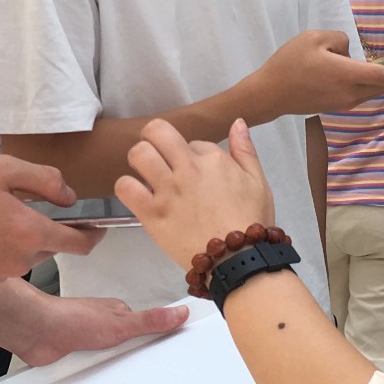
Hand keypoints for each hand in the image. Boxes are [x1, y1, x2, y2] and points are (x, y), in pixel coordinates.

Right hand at [0, 155, 102, 282]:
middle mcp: (20, 260)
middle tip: (25, 203)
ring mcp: (0, 273)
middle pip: (51, 247)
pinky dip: (1, 248)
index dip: (93, 235)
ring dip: (22, 238)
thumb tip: (69, 197)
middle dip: (47, 228)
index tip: (97, 227)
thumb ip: (46, 181)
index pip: (79, 244)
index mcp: (30, 232)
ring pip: (27, 255)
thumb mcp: (4, 168)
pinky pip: (4, 263)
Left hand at [17, 295, 189, 366]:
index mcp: (119, 316)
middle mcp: (105, 330)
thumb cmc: (72, 319)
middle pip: (130, 352)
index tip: (172, 357)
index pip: (146, 331)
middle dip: (134, 364)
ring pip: (111, 366)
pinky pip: (92, 375)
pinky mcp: (76, 361)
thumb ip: (150, 321)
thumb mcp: (120, 322)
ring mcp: (90, 347)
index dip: (158, 344)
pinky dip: (93, 380)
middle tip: (149, 381)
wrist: (35, 331)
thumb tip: (180, 312)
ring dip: (111, 373)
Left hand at [117, 118, 277, 272]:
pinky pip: (125, 187)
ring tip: (145, 172)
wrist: (238, 260)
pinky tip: (137, 194)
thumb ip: (245, 149)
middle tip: (158, 154)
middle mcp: (186, 169)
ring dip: (139, 159)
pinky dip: (126, 187)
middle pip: (156, 131)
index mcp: (212, 159)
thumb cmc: (251, 221)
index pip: (192, 141)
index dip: (193, 153)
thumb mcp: (258, 181)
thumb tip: (236, 122)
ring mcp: (167, 191)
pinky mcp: (151, 214)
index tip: (197, 172)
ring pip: (138, 154)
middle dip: (154, 138)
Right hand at [252, 30, 383, 119]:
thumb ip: (340, 40)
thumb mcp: (314, 38)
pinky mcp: (337, 105)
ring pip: (374, 89)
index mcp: (348, 75)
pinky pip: (361, 92)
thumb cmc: (289, 64)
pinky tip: (368, 71)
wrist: (269, 94)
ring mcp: (344, 102)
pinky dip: (370, 82)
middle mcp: (351, 93)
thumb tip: (348, 52)